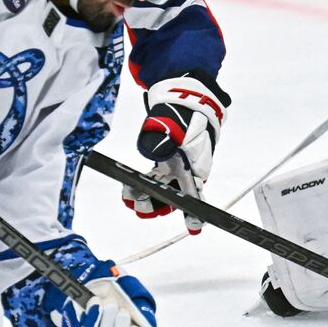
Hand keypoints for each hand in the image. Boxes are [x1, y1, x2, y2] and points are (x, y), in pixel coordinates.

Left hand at [123, 73, 228, 233]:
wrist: (183, 99)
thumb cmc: (184, 113)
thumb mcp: (174, 124)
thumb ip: (164, 138)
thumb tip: (153, 152)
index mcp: (195, 167)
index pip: (198, 195)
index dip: (197, 213)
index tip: (194, 227)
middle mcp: (186, 172)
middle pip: (175, 198)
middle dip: (158, 206)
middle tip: (139, 204)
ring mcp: (174, 169)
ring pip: (162, 192)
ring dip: (147, 199)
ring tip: (129, 198)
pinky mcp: (164, 164)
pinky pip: (153, 182)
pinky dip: (141, 188)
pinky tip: (129, 191)